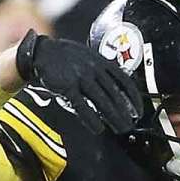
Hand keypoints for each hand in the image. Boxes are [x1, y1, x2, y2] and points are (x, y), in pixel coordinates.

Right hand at [15, 31, 143, 135]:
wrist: (41, 52)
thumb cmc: (66, 57)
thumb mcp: (89, 58)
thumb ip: (102, 72)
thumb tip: (116, 91)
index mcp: (101, 61)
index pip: (124, 81)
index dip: (134, 97)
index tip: (138, 110)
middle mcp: (93, 68)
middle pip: (114, 93)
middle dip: (125, 112)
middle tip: (131, 124)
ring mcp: (80, 77)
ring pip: (101, 100)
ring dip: (113, 117)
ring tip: (120, 128)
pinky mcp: (67, 86)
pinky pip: (81, 105)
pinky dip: (91, 118)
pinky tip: (98, 128)